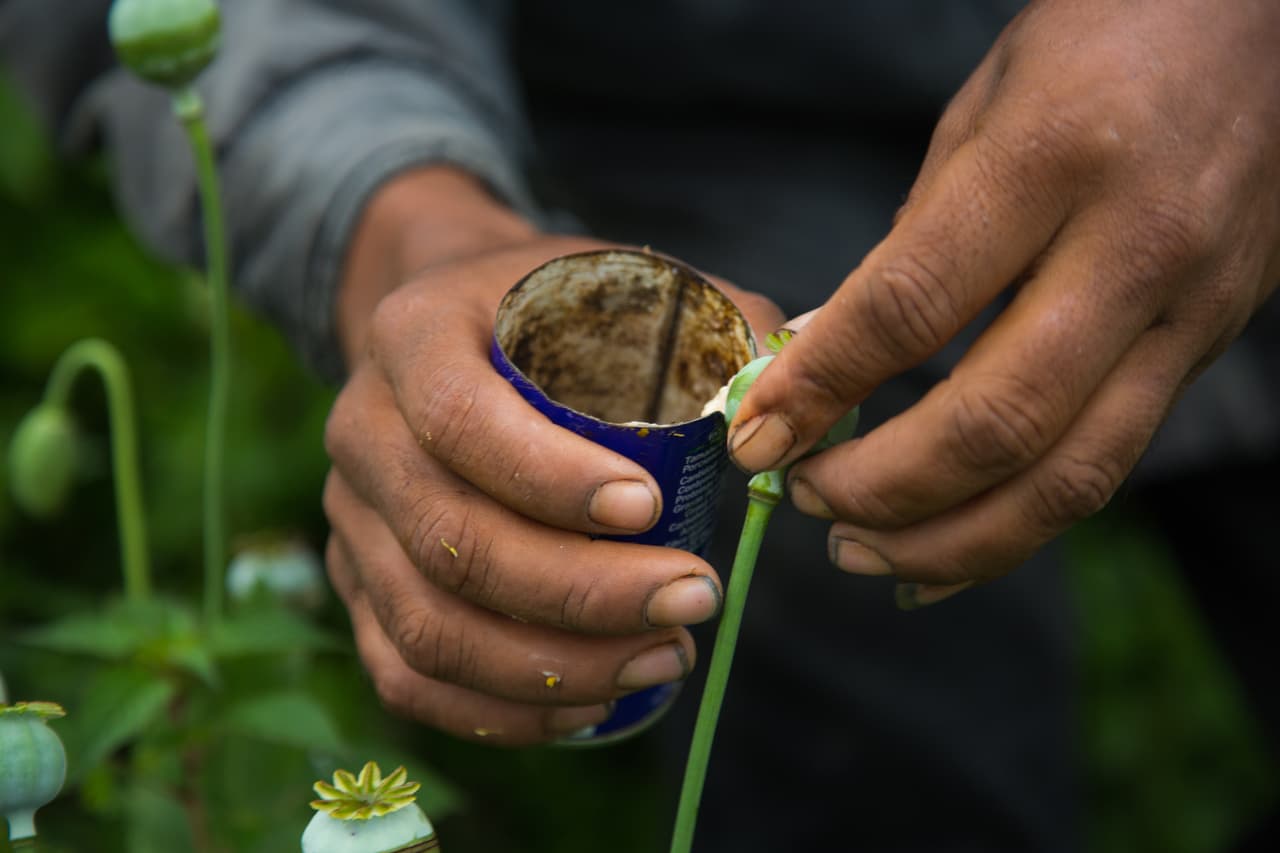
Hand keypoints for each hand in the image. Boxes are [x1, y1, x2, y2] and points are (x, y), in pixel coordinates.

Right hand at [323, 168, 780, 742]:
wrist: (457, 330)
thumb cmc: (557, 313)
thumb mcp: (627, 284)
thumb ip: (720, 325)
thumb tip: (793, 406)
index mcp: (413, 334)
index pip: (462, 419)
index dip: (552, 478)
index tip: (653, 509)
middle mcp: (361, 428)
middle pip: (453, 540)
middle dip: (582, 592)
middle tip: (693, 598)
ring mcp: (351, 517)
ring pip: (429, 626)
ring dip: (554, 665)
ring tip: (666, 656)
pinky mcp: (359, 585)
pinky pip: (408, 674)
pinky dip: (499, 710)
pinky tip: (592, 703)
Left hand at [728, 0, 1279, 606]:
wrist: (1266, 24)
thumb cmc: (1104, 39)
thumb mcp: (980, 112)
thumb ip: (907, 247)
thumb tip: (820, 359)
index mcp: (1051, 160)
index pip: (910, 308)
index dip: (820, 389)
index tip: (755, 436)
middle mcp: (1133, 248)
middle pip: (996, 422)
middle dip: (882, 488)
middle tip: (807, 502)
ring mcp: (1186, 312)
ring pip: (1065, 478)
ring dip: (949, 543)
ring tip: (861, 554)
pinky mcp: (1208, 349)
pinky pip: (1106, 468)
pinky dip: (1018, 530)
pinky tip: (947, 552)